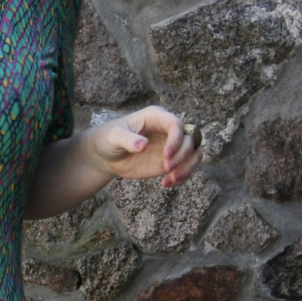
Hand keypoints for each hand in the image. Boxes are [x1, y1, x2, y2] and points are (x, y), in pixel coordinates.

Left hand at [88, 105, 202, 188]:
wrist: (106, 155)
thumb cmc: (108, 139)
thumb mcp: (114, 137)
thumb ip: (128, 140)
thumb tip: (143, 145)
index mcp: (156, 117)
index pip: (176, 124)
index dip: (176, 140)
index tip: (166, 157)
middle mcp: (168, 130)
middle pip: (191, 139)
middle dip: (183, 155)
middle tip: (167, 168)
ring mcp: (171, 145)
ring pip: (195, 152)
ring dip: (188, 167)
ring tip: (172, 178)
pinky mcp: (170, 161)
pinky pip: (187, 167)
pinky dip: (182, 177)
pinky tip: (166, 184)